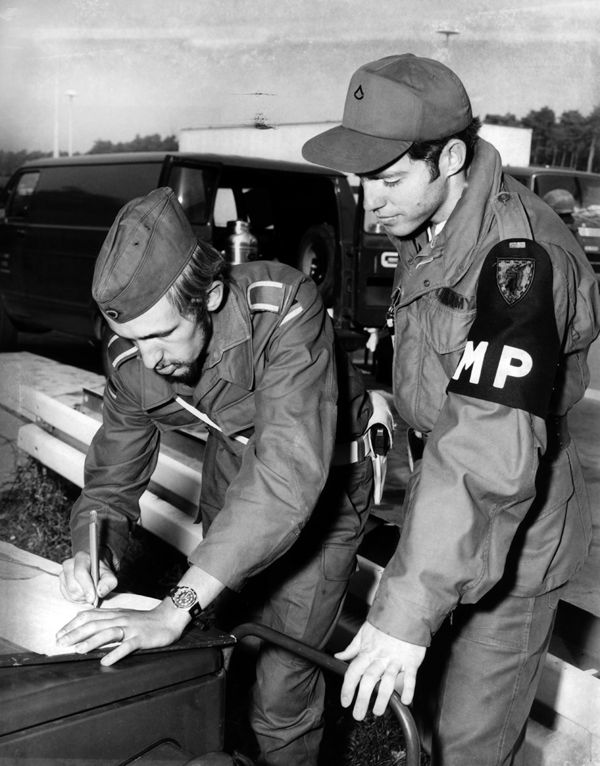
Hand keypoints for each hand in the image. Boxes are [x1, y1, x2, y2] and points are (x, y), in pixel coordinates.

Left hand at [55, 600, 188, 665]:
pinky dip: (116, 653)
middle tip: (61, 643)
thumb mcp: (123, 616)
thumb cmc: (144, 620)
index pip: (89, 616)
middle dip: (76, 633)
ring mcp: (131, 628)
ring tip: (79, 650)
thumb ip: (106, 619)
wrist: (168, 618)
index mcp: (114, 614)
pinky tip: (106, 661)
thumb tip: (85, 624)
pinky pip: (127, 646)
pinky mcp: (141, 638)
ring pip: (109, 633)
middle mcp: (120, 619)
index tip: (59, 634)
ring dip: (92, 642)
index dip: (72, 624)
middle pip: (95, 624)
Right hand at [59, 551, 117, 604]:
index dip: (87, 587)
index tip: (93, 598)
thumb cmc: (100, 571)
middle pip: (73, 587)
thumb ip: (109, 581)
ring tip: (89, 593)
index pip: (80, 573)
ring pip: (70, 594)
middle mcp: (69, 564)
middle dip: (85, 594)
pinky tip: (83, 594)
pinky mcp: (61, 584)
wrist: (93, 568)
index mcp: (81, 557)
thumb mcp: (109, 574)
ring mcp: (62, 574)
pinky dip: (77, 600)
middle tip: (94, 594)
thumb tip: (100, 592)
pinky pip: (67, 597)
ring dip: (82, 598)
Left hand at [335, 621, 425, 719]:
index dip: (347, 688)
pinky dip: (409, 689)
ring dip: (382, 698)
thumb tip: (338, 656)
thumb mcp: (364, 632)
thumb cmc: (384, 623)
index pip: (353, 671)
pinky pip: (410, 677)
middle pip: (369, 680)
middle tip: (358, 715)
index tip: (345, 701)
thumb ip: (352, 648)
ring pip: (388, 681)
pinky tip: (406, 701)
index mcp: (368, 651)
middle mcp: (380, 657)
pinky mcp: (411, 661)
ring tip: (377, 711)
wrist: (405, 612)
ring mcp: (396, 660)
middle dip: (362, 699)